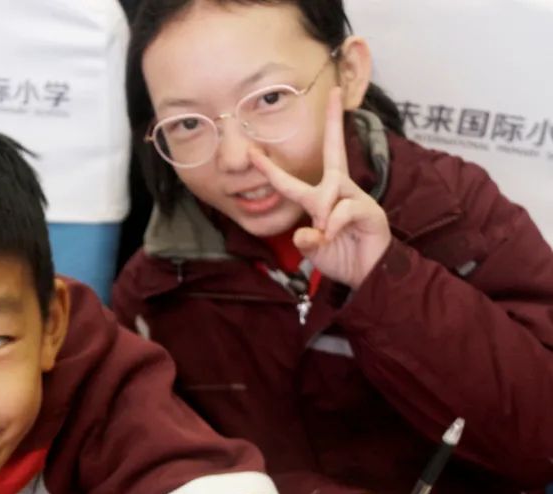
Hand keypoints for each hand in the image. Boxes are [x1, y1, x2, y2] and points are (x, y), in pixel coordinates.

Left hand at [249, 87, 391, 287]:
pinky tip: (337, 236)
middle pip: (334, 151)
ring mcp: (356, 197)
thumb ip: (305, 241)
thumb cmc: (341, 257)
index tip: (252, 152)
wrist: (368, 275)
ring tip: (327, 235)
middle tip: (336, 90)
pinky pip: (343, 210)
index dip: (271, 169)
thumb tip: (306, 232)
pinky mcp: (369, 210)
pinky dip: (335, 226)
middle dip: (334, 120)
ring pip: (331, 190)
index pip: (291, 181)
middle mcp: (338, 191)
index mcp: (321, 199)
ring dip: (323, 214)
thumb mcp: (313, 249)